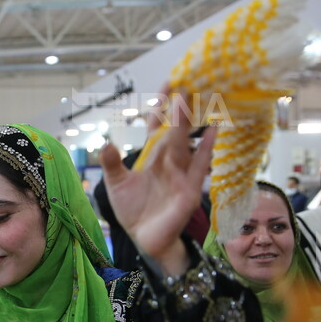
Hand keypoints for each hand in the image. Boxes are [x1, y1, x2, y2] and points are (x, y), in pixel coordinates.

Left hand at [100, 92, 215, 275]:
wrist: (146, 239)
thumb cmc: (133, 210)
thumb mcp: (117, 185)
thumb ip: (112, 164)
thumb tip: (105, 143)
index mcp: (151, 157)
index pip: (157, 126)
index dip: (161, 106)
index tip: (169, 84)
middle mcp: (168, 160)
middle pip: (175, 129)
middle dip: (180, 108)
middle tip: (188, 82)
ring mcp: (181, 172)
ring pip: (187, 142)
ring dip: (190, 122)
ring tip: (196, 99)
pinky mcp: (190, 188)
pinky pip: (200, 165)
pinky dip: (207, 149)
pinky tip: (215, 131)